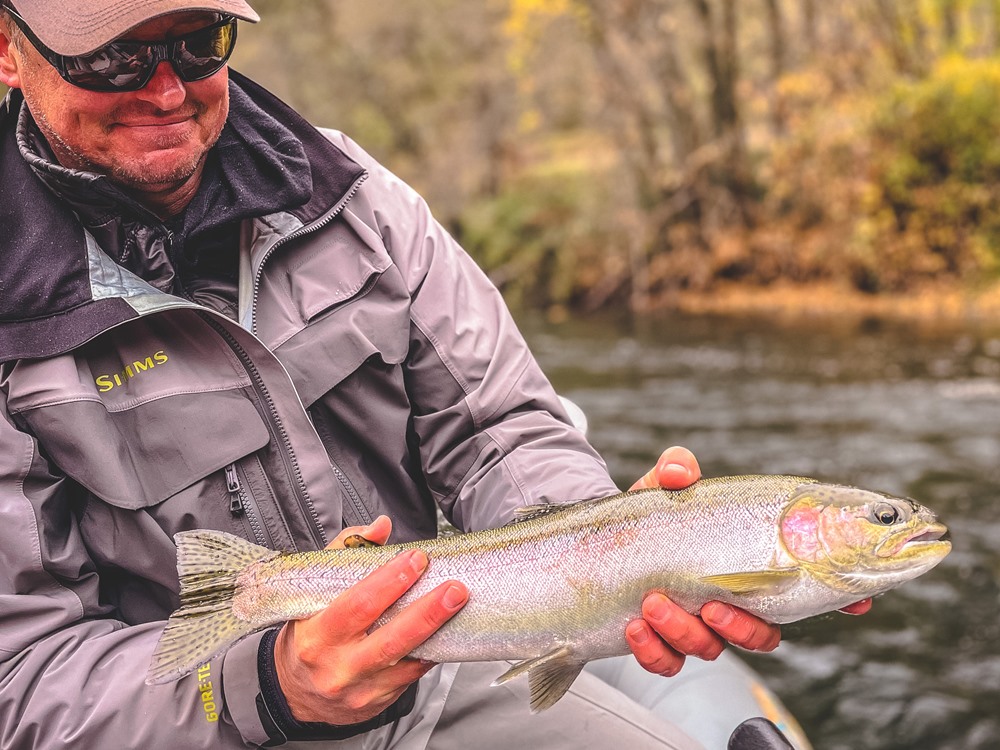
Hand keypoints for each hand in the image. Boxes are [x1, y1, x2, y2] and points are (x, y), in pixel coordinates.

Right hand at [273, 516, 468, 723]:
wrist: (294, 692)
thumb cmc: (308, 635)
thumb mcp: (314, 593)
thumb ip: (346, 552)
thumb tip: (381, 526)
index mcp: (317, 634)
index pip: (358, 605)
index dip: (390, 581)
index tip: (416, 559)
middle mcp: (337, 666)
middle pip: (389, 638)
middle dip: (426, 611)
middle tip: (454, 588)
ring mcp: (358, 689)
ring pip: (404, 662)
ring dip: (435, 631)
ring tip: (458, 605)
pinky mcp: (375, 704)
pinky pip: (410, 678)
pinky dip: (429, 654)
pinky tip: (444, 634)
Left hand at [625, 448, 870, 675]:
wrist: (605, 543)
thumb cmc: (651, 515)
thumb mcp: (663, 489)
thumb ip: (675, 471)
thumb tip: (677, 469)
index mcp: (746, 566)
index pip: (803, 587)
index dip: (840, 597)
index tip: (858, 601)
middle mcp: (729, 603)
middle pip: (762, 634)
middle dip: (741, 626)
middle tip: (711, 604)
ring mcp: (696, 627)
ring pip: (711, 649)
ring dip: (685, 630)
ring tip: (654, 602)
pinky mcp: (661, 645)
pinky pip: (667, 663)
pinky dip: (654, 650)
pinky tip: (636, 626)